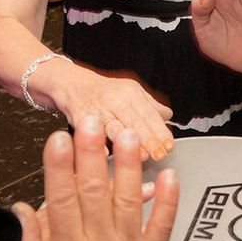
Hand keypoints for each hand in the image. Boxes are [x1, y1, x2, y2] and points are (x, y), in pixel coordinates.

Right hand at [14, 119, 179, 240]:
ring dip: (129, 166)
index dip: (59, 166)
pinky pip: (162, 226)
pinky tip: (169, 175)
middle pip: (93, 191)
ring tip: (129, 135)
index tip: (59, 137)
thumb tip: (22, 205)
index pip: (59, 198)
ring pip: (128, 201)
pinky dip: (168, 202)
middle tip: (93, 120)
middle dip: (92, 153)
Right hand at [45, 61, 175, 161]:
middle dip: (150, 139)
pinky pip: (90, 132)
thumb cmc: (103, 93)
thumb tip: (168, 116)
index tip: (169, 145)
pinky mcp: (79, 117)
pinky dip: (98, 143)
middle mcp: (115, 100)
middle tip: (160, 154)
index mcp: (131, 94)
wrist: (72, 85)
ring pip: (115, 127)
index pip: (150, 114)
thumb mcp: (131, 92)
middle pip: (135, 121)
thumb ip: (150, 106)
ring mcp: (98, 109)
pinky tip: (106, 154)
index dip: (160, 131)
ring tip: (142, 155)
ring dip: (129, 142)